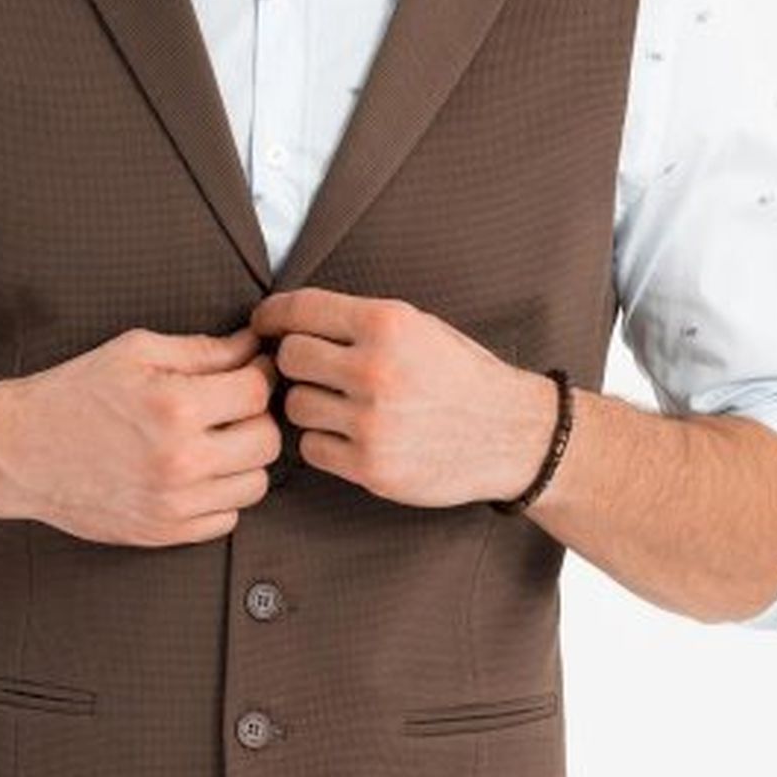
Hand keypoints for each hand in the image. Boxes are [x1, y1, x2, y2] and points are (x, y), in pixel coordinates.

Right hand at [10, 324, 281, 544]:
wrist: (19, 451)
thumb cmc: (73, 394)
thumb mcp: (135, 352)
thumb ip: (202, 350)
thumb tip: (253, 348)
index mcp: (175, 407)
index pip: (257, 392)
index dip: (259, 375)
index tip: (250, 371)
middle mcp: (182, 460)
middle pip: (267, 442)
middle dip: (257, 417)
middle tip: (233, 407)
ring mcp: (174, 503)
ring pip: (255, 485)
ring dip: (244, 460)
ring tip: (215, 441)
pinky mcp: (164, 532)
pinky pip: (227, 520)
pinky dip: (221, 496)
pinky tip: (195, 475)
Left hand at [246, 287, 557, 508]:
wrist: (513, 434)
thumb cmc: (462, 376)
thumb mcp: (420, 327)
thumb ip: (359, 322)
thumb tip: (290, 320)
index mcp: (387, 324)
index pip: (300, 310)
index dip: (272, 315)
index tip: (263, 323)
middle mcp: (375, 370)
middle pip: (289, 358)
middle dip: (295, 363)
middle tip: (312, 371)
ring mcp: (372, 422)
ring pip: (295, 405)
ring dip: (308, 405)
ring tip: (337, 406)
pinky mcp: (371, 467)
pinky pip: (311, 449)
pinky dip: (322, 443)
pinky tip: (348, 436)